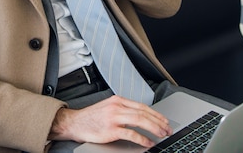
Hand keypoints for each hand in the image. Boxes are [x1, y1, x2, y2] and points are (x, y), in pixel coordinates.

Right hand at [48, 95, 172, 147]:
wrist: (75, 123)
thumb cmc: (91, 117)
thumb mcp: (108, 107)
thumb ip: (123, 109)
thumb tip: (141, 118)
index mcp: (117, 100)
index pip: (142, 106)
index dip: (156, 114)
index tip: (164, 121)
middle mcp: (117, 106)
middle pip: (144, 113)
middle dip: (159, 122)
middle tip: (167, 129)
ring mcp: (114, 117)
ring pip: (140, 121)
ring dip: (154, 129)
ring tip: (161, 135)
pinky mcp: (111, 129)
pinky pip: (131, 134)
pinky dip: (142, 138)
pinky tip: (148, 142)